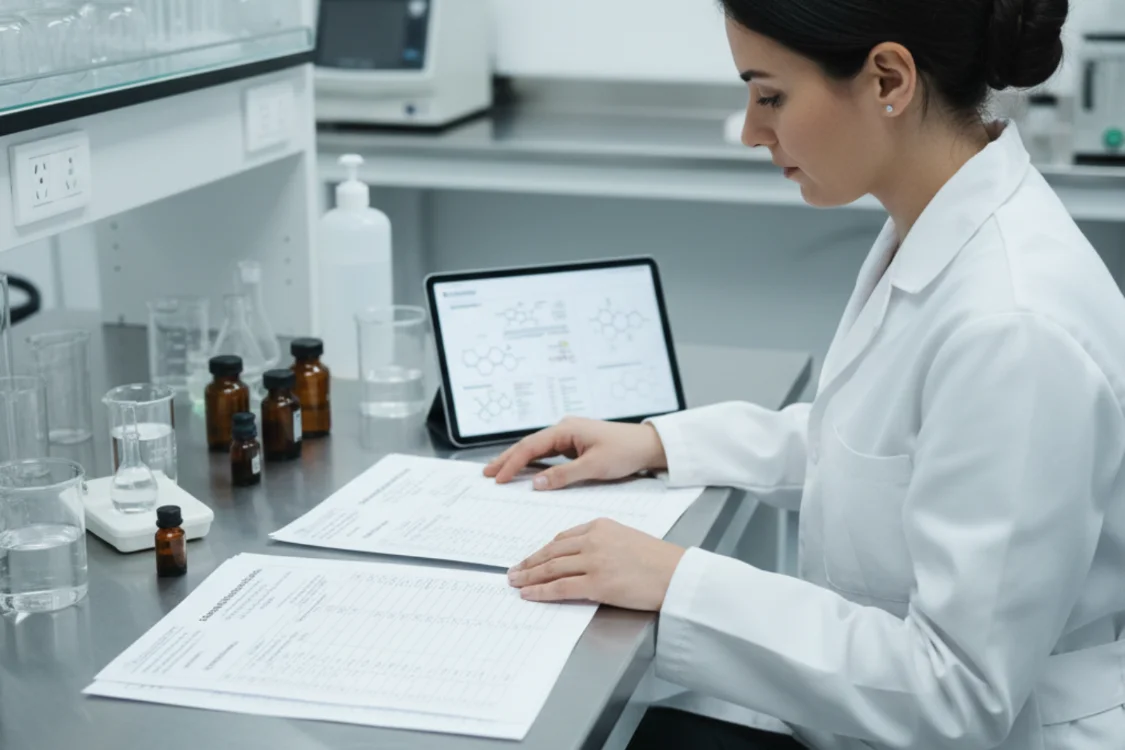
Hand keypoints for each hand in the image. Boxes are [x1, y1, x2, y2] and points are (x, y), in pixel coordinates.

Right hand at [484, 417, 667, 490]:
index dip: (512, 463)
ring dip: (518, 460)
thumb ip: (563, 475)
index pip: (531, 447)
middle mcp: (564, 429)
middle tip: (487, 473)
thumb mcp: (594, 466)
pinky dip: (534, 462)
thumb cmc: (624, 451)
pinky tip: (525, 470)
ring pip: (537, 449)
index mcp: (566, 430)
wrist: (647, 445)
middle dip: (507, 459)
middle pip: (529, 445)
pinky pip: (548, 453)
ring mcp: (569, 436)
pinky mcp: (575, 444)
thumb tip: (536, 483)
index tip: (497, 477)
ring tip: (499, 472)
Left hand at [507, 518, 685, 610]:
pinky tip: (530, 594)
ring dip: (529, 576)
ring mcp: (593, 562)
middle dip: (530, 562)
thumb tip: (578, 557)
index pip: (563, 538)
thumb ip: (601, 542)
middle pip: (551, 552)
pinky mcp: (597, 584)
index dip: (544, 550)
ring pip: (551, 568)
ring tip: (516, 582)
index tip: (533, 558)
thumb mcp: (626, 538)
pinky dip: (541, 591)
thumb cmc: (657, 560)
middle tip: (514, 571)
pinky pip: (560, 587)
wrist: (676, 573)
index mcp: (600, 526)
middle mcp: (593, 540)